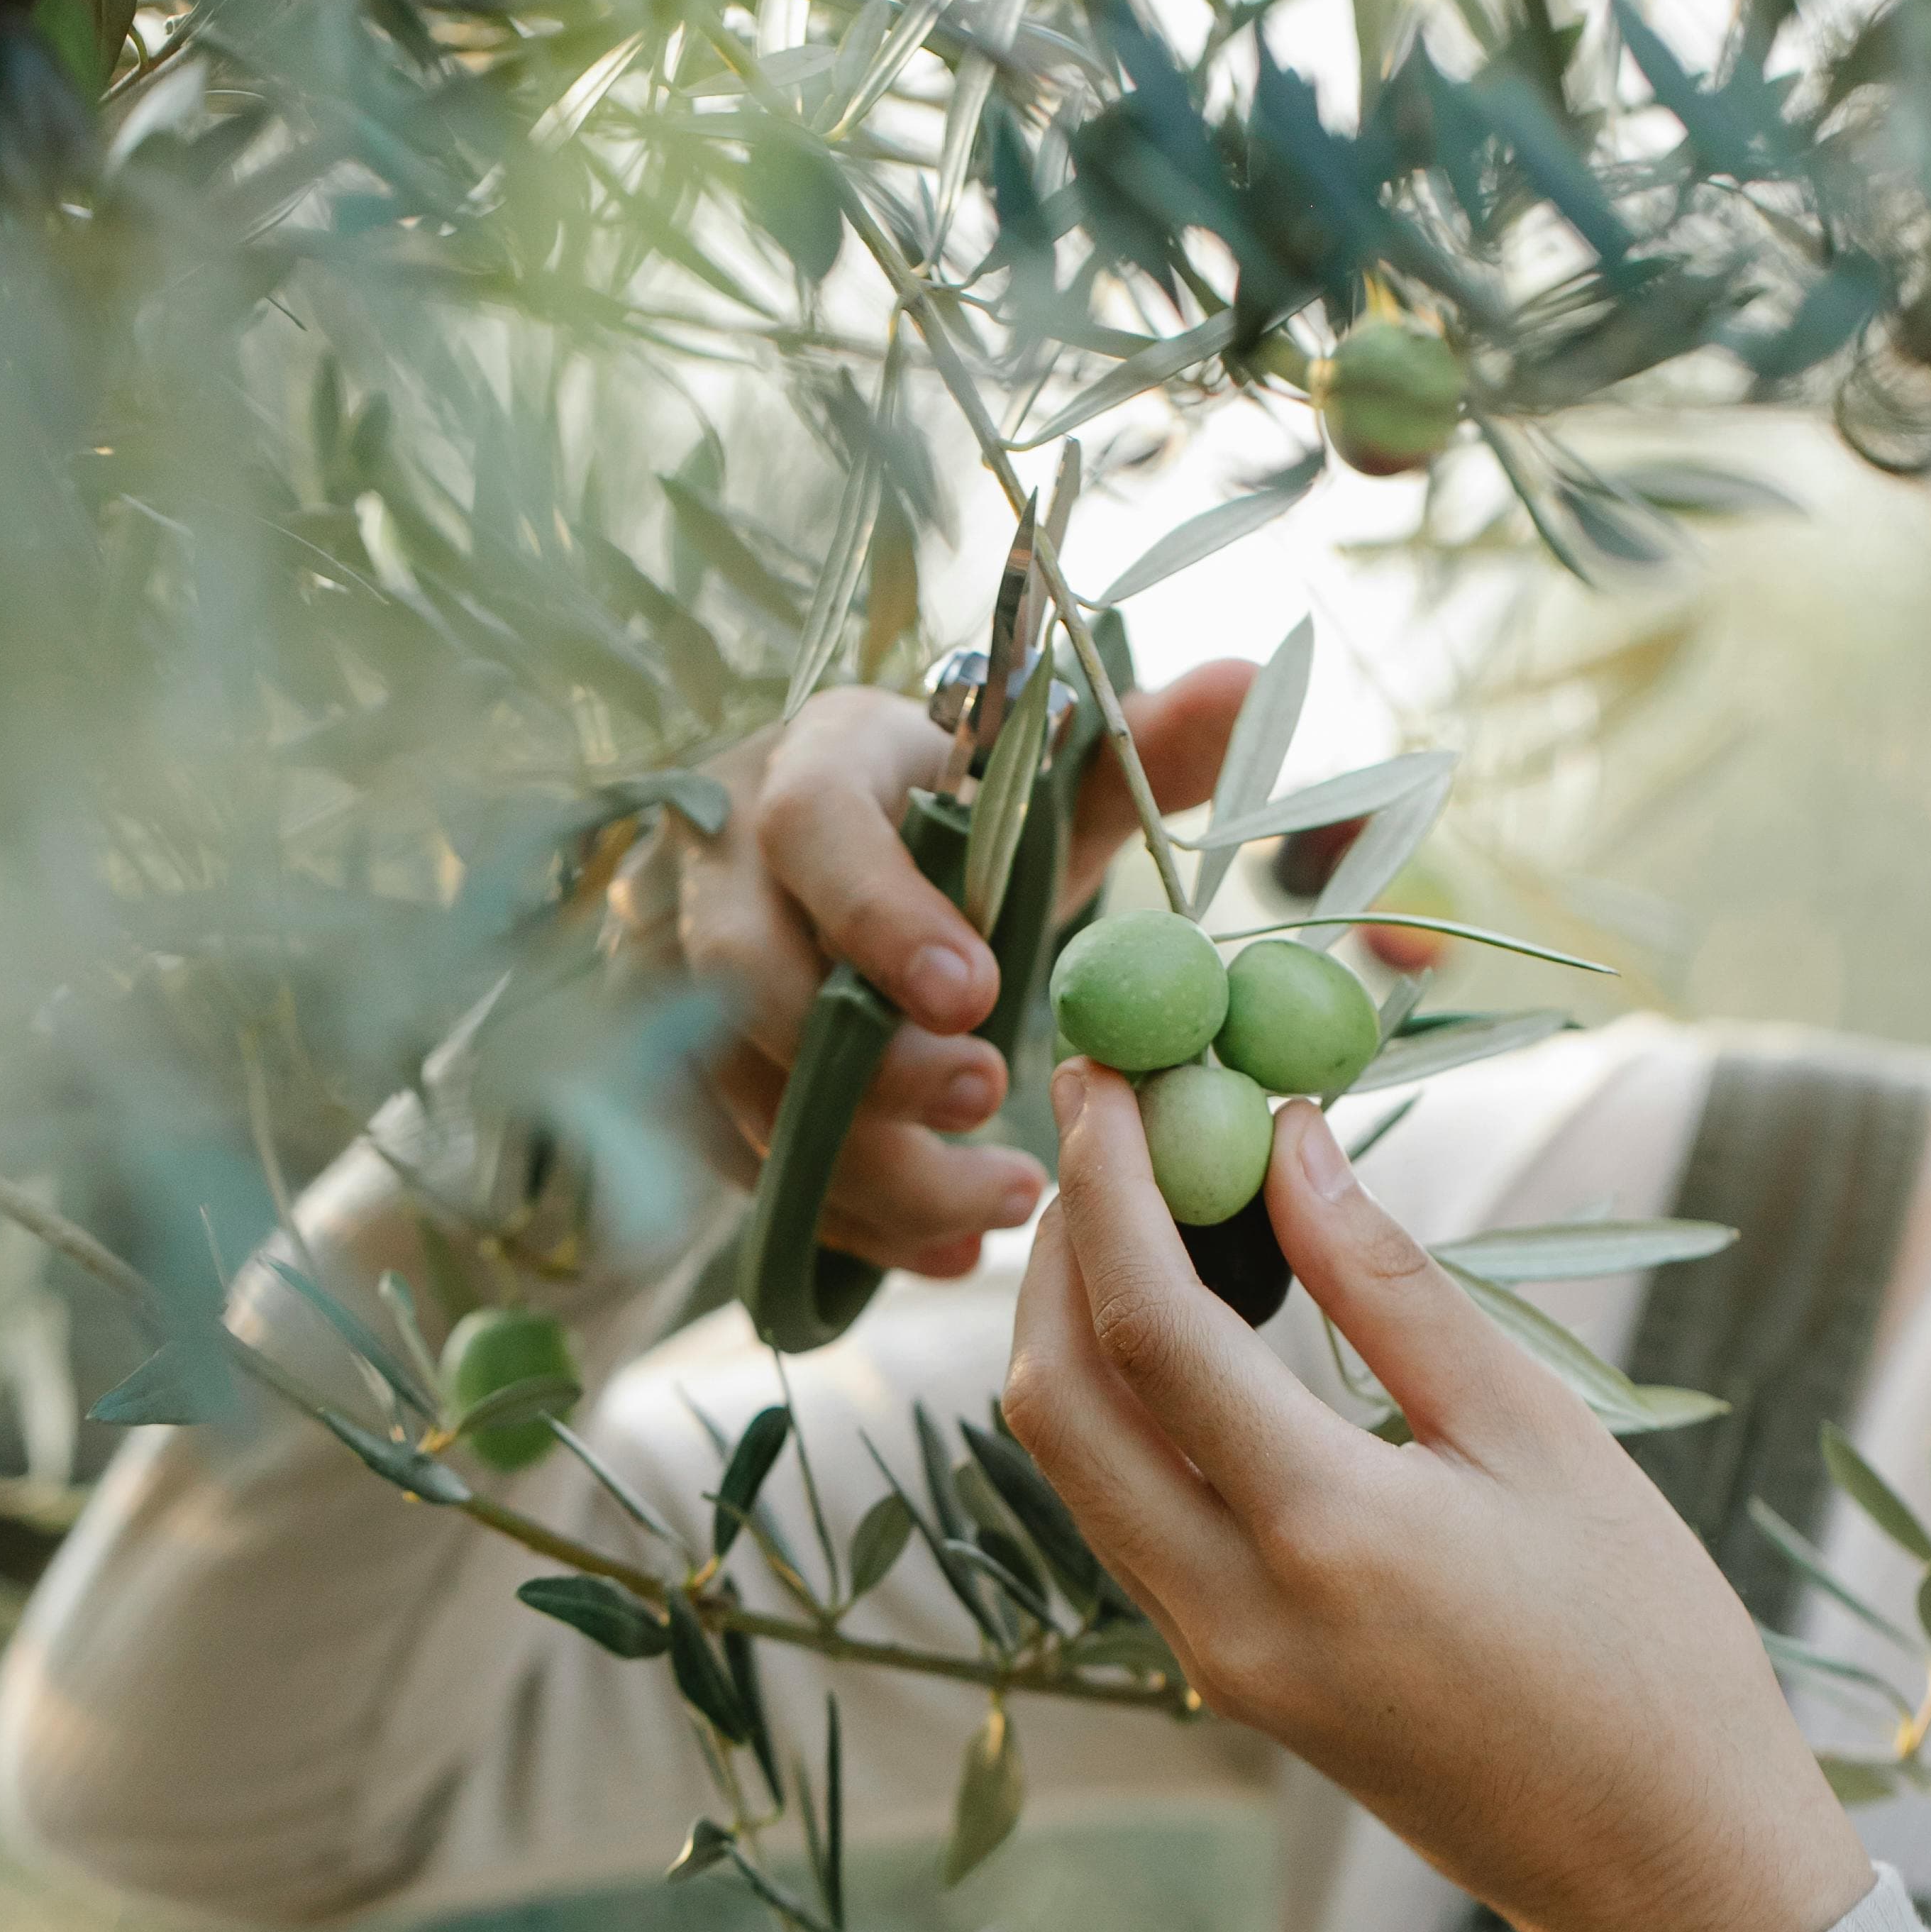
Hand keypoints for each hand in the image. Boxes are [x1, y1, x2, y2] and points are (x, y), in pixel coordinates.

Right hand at [647, 663, 1252, 1281]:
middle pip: (744, 978)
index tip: (980, 995)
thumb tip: (1249, 681)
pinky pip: (745, 1166)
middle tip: (986, 1100)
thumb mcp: (1050, 779)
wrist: (860, 859)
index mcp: (816, 763)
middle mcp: (721, 864)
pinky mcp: (686, 1072)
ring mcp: (681, 976)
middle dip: (865, 1063)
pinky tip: (947, 1250)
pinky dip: (850, 1221)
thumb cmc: (963, 817)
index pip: (809, 827)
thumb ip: (1148, 745)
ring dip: (870, 1168)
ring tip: (1004, 1201)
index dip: (881, 916)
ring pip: (738, 1092)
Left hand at [1004, 1066, 1874, 1931]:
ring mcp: (1212, 1658)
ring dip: (1073, 1324)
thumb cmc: (1645, 1641)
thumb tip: (1287, 1145)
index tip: (1107, 1072)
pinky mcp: (1226, 1679)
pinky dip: (1121, 1405)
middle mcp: (1229, 1608)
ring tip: (1138, 1202)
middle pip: (1055, 1399)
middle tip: (1103, 1127)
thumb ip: (1393, 1288)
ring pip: (1072, 1464)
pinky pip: (1123, 1516)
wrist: (1665, 1867)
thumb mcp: (1537, 1440)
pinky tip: (1183, 1325)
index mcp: (1323, 1535)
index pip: (1148, 1329)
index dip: (1107, 1186)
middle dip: (1057, 1248)